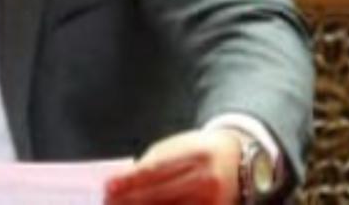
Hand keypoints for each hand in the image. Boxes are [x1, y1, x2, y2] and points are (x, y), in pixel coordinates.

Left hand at [107, 128, 240, 204]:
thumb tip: (120, 182)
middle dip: (129, 201)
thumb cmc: (201, 153)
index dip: (130, 181)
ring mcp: (213, 203)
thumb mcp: (178, 148)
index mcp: (197, 155)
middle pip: (160, 196)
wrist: (241, 163)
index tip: (108, 187)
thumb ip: (151, 164)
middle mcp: (207, 181)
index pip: (156, 170)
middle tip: (108, 202)